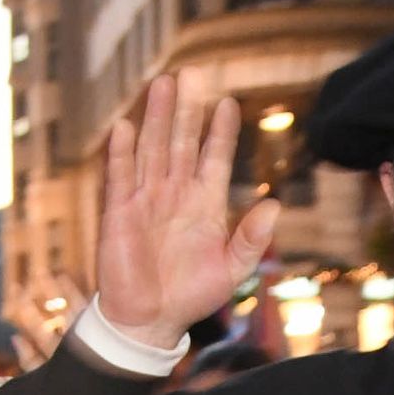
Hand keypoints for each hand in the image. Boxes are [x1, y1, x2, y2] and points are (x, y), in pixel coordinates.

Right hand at [95, 77, 280, 343]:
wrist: (150, 321)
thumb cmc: (191, 296)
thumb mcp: (232, 270)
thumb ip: (252, 238)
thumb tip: (274, 205)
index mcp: (204, 204)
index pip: (213, 157)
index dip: (220, 131)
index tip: (227, 102)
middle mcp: (174, 194)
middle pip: (181, 142)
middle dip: (186, 109)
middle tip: (192, 72)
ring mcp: (145, 199)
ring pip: (152, 149)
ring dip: (157, 118)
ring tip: (163, 84)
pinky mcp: (119, 212)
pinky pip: (120, 176)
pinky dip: (121, 153)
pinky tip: (125, 126)